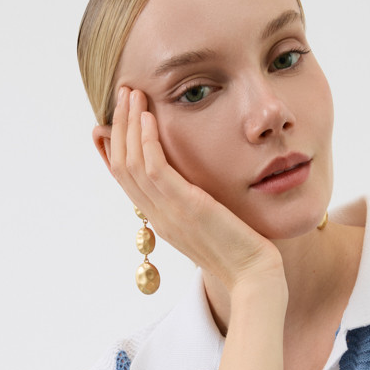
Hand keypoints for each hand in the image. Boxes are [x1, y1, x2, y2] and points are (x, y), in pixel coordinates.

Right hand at [110, 86, 285, 293]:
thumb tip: (195, 181)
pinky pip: (154, 168)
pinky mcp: (186, 206)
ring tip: (133, 93)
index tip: (114, 117)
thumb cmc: (242, 250)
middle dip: (119, 125)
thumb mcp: (212, 220)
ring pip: (131, 163)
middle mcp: (158, 217)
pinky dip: (146, 140)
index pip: (125, 179)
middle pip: (121, 166)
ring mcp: (169, 213)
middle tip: (123, 93)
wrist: (254, 277)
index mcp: (161, 220)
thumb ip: (196, 200)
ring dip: (128, 123)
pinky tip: (149, 116)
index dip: (114, 146)